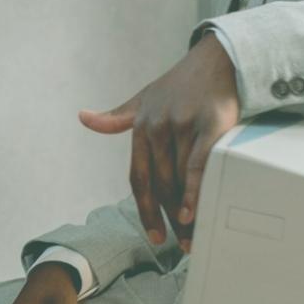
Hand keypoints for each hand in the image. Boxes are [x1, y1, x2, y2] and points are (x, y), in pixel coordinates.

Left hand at [79, 31, 240, 251]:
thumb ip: (117, 117)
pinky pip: (198, 165)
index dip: (144, 210)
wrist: (219, 58)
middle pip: (160, 185)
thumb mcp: (144, 98)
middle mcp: (158, 127)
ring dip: (185, 213)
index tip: (153, 235)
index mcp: (141, 126)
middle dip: (168, 219)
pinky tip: (192, 213)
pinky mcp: (210, 124)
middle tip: (178, 245)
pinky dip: (194, 191)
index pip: (138, 178)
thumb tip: (84, 118)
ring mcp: (183, 125)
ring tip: (192, 237)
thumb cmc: (182, 83)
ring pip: (179, 180)